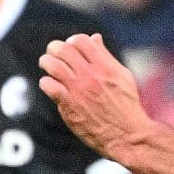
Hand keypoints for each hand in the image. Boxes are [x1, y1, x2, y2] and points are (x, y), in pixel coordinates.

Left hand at [37, 33, 149, 159]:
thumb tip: (94, 38)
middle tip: (52, 54)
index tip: (70, 48)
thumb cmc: (126, 106)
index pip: (81, 40)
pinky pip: (49, 86)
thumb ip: (106, 57)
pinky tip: (49, 85)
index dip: (72, 41)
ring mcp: (79, 90)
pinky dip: (46, 82)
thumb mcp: (122, 76)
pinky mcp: (69, 106)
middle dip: (54, 48)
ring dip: (46, 62)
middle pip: (63, 50)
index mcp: (105, 66)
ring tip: (46, 66)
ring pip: (53, 65)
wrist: (127, 136)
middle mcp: (91, 75)